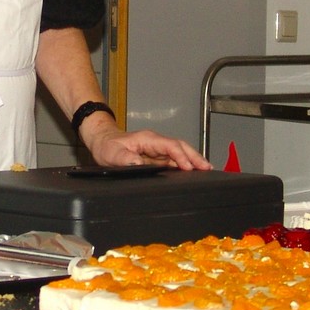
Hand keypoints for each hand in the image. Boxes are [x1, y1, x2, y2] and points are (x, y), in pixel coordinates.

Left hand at [82, 113, 210, 170]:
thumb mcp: (113, 154)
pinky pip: (173, 158)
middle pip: (180, 146)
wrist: (102, 141)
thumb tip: (139, 164)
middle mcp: (155, 142)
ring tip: (206, 169)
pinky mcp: (156, 155)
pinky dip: (184, 163)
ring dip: (193, 159)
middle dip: (195, 156)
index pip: (170, 146)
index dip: (181, 156)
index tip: (189, 167)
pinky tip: (191, 170)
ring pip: (179, 152)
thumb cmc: (107, 146)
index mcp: (148, 139)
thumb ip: (125, 159)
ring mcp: (156, 148)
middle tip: (207, 167)